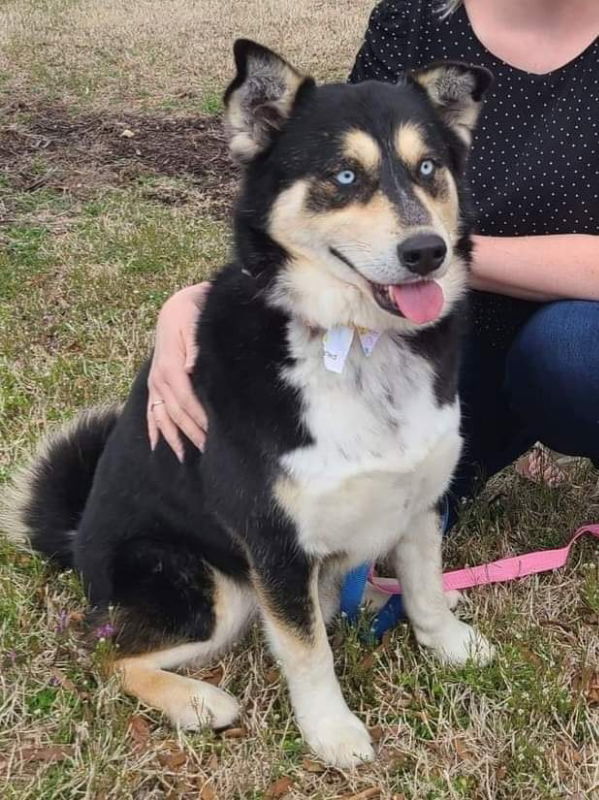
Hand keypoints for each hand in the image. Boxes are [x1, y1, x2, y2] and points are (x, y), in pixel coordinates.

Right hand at [147, 283, 209, 460]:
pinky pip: (151, 410)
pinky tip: (157, 446)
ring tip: (185, 457)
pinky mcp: (155, 384)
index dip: (199, 419)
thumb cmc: (191, 314)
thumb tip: (191, 367)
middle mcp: (159, 378)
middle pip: (176, 413)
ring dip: (174, 437)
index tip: (214, 435)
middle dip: (192, 433)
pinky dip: (154, 429)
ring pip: (162, 416)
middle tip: (209, 451)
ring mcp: (155, 383)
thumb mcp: (193, 323)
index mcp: (170, 366)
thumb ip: (193, 348)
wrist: (176, 306)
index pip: (186, 400)